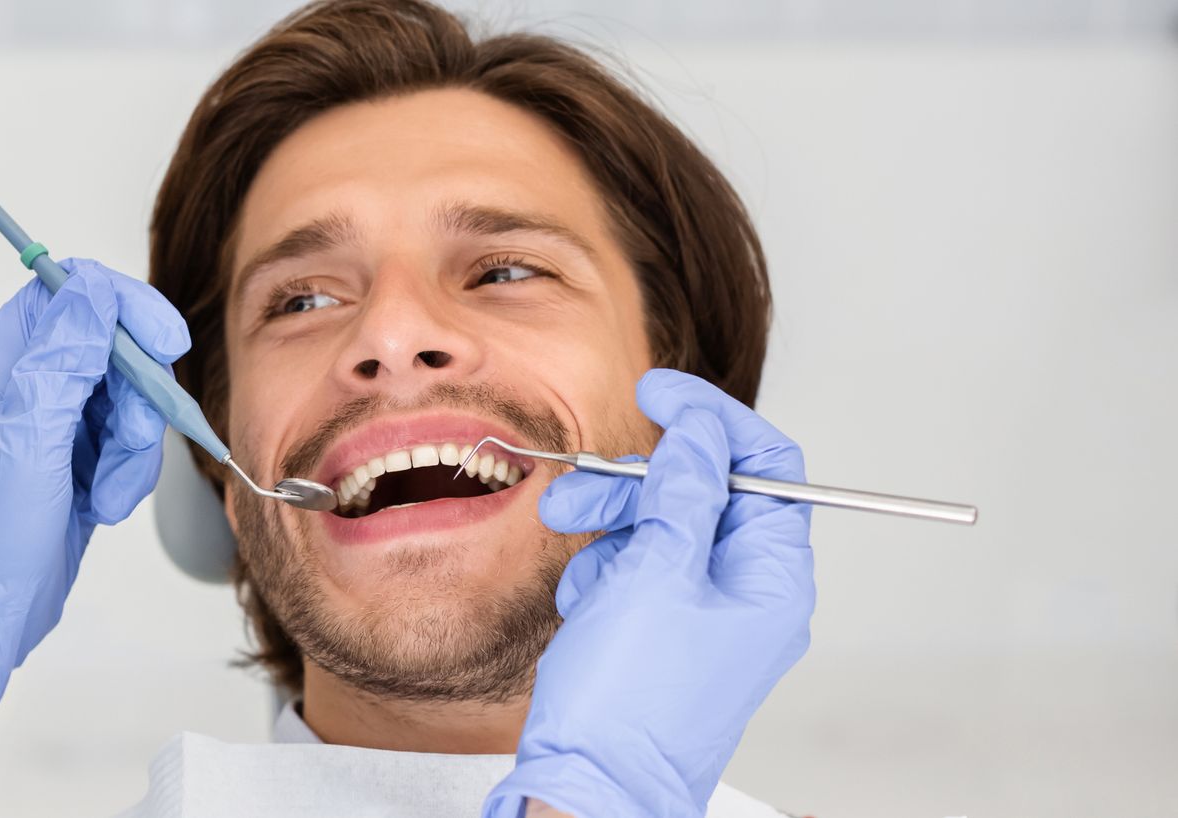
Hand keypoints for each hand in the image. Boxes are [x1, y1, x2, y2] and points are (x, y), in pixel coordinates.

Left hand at [0, 258, 188, 755]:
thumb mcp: (27, 437)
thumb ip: (61, 357)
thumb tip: (92, 290)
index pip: (74, 291)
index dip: (128, 309)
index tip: (167, 345)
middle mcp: (24, 377)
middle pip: (116, 345)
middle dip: (138, 397)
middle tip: (132, 441)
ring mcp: (53, 415)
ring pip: (131, 395)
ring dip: (135, 447)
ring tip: (107, 491)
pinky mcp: (77, 451)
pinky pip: (131, 437)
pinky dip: (131, 471)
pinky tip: (104, 504)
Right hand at [484, 369, 814, 817]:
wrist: (591, 790)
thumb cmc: (632, 701)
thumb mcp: (656, 573)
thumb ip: (684, 491)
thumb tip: (702, 431)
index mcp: (773, 576)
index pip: (768, 466)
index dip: (713, 419)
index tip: (659, 393)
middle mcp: (751, 593)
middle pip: (705, 493)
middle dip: (638, 481)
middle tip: (581, 483)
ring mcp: (709, 615)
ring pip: (664, 529)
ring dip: (612, 525)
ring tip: (569, 542)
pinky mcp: (668, 633)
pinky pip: (641, 572)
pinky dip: (607, 571)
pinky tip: (585, 600)